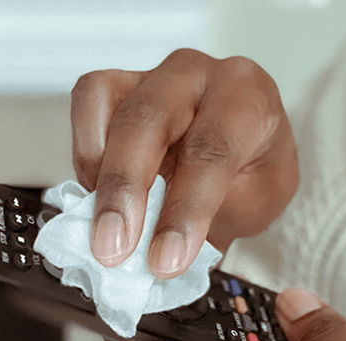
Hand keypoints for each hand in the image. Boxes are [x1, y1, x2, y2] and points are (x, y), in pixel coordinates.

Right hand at [71, 49, 297, 277]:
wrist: (245, 148)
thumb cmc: (254, 169)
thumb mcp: (260, 199)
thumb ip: (215, 216)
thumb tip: (162, 248)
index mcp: (247, 97)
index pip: (211, 150)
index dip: (185, 210)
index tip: (166, 260)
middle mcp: (197, 74)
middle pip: (149, 119)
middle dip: (125, 189)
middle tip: (113, 249)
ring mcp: (152, 75)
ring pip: (106, 101)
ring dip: (96, 173)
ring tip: (99, 227)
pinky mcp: (117, 84)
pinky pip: (87, 102)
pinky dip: (84, 153)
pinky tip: (96, 193)